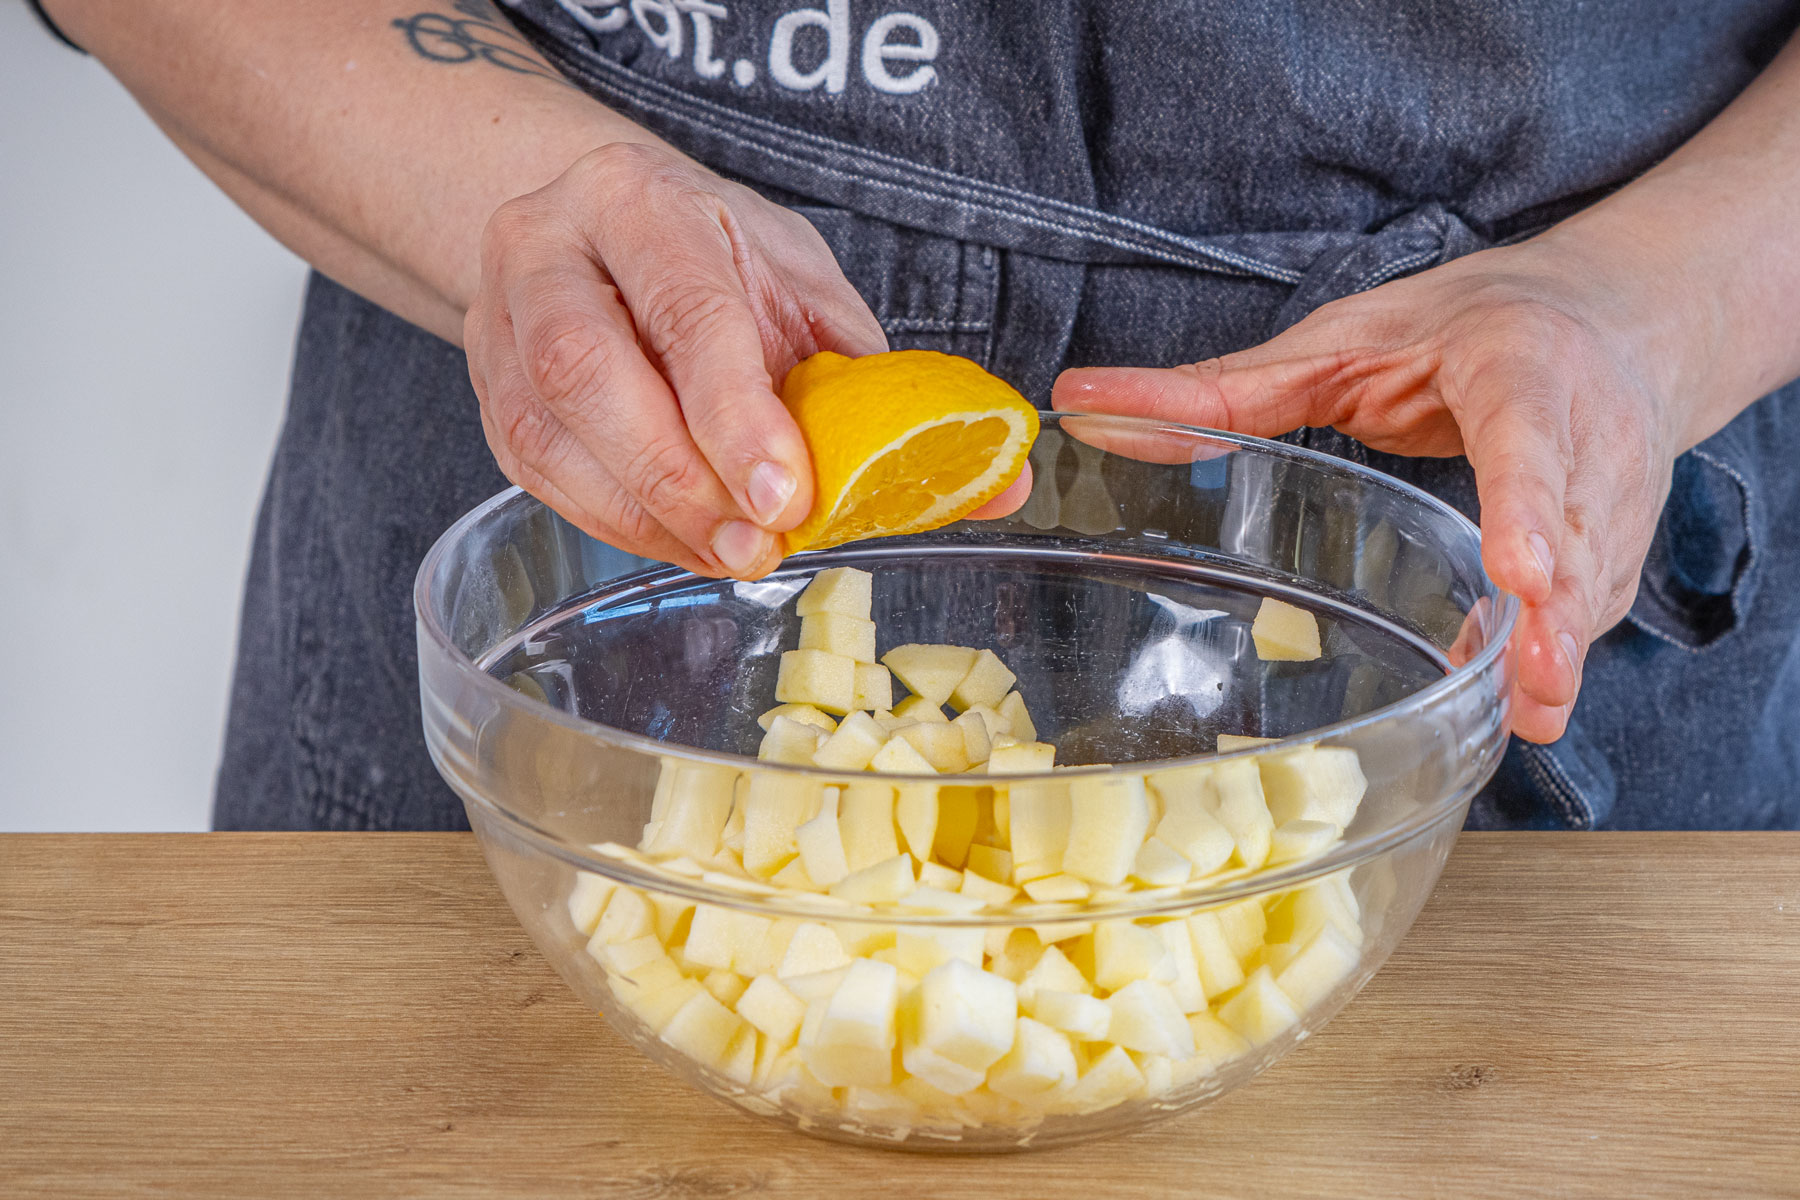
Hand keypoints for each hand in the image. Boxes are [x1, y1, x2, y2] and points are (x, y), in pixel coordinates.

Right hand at [465, 141, 885, 578]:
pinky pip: (536, 473)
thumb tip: (915, 470)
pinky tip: (681, 542)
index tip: (783, 495)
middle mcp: (544, 246)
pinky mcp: (487, 391)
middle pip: (585, 369)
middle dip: (678, 477)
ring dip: (646, 515)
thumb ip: (845, 363)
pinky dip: (615, 523)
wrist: (609, 231)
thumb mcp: (795, 278)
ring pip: (546, 432)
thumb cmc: (713, 254)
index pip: (683, 310)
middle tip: (753, 543)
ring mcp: (497, 319)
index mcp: (636, 198)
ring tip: (728, 554)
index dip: (734, 414)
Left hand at [1054, 236, 1694, 742]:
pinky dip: (1549, 663)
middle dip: (1551, 621)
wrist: (1623, 318)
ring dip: (1553, 658)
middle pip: (1573, 542)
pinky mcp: (1614, 556)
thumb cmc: (1477, 324)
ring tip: (1524, 712)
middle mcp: (1586, 440)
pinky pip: (1585, 620)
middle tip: (1528, 693)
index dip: (1530, 512)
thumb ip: (1225, 385)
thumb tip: (1082, 398)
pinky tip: (1517, 702)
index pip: (1530, 446)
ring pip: (1588, 595)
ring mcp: (1614, 506)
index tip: (1524, 574)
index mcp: (1521, 371)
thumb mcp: (1349, 337)